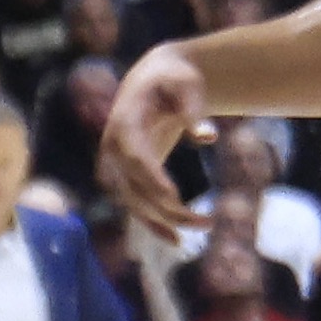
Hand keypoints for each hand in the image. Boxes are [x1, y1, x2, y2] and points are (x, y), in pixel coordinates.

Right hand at [101, 40, 213, 231]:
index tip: (175, 197)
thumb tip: (207, 138)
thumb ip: (194, 109)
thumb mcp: (187, 86)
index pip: (133, 156)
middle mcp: (112, 147)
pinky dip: (151, 224)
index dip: (150, 177)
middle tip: (207, 221)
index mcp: (123, 123)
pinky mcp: (127, 175)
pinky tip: (176, 239)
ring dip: (163, 220)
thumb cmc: (174, 80)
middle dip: (167, 208)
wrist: (154, 80)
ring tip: (204, 226)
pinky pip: (134, 205)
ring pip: (133, 202)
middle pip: (134, 186)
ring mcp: (115, 164)